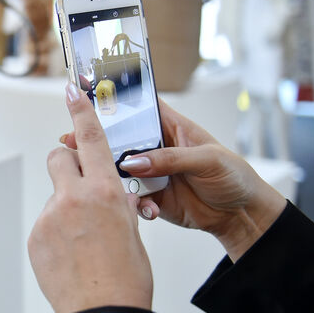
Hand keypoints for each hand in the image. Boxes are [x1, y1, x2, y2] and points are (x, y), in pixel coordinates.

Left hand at [28, 83, 152, 312]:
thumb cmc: (127, 280)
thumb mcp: (133, 234)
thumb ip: (118, 207)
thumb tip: (112, 200)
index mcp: (104, 192)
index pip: (91, 140)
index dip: (81, 110)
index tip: (71, 89)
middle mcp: (72, 199)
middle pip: (58, 158)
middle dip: (67, 162)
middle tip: (80, 183)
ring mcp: (49, 218)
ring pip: (55, 198)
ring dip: (68, 210)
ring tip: (85, 244)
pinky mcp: (36, 238)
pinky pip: (47, 225)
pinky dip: (58, 234)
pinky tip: (73, 258)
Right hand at [60, 99, 285, 261]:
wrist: (240, 215)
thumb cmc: (233, 176)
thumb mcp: (208, 160)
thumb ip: (170, 159)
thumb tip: (134, 162)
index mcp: (170, 126)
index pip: (138, 106)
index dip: (113, 100)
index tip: (87, 97)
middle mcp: (155, 146)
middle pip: (118, 137)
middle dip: (95, 139)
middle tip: (73, 140)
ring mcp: (150, 172)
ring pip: (117, 168)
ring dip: (105, 172)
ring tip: (93, 175)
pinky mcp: (149, 196)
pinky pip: (129, 196)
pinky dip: (129, 202)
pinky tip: (140, 208)